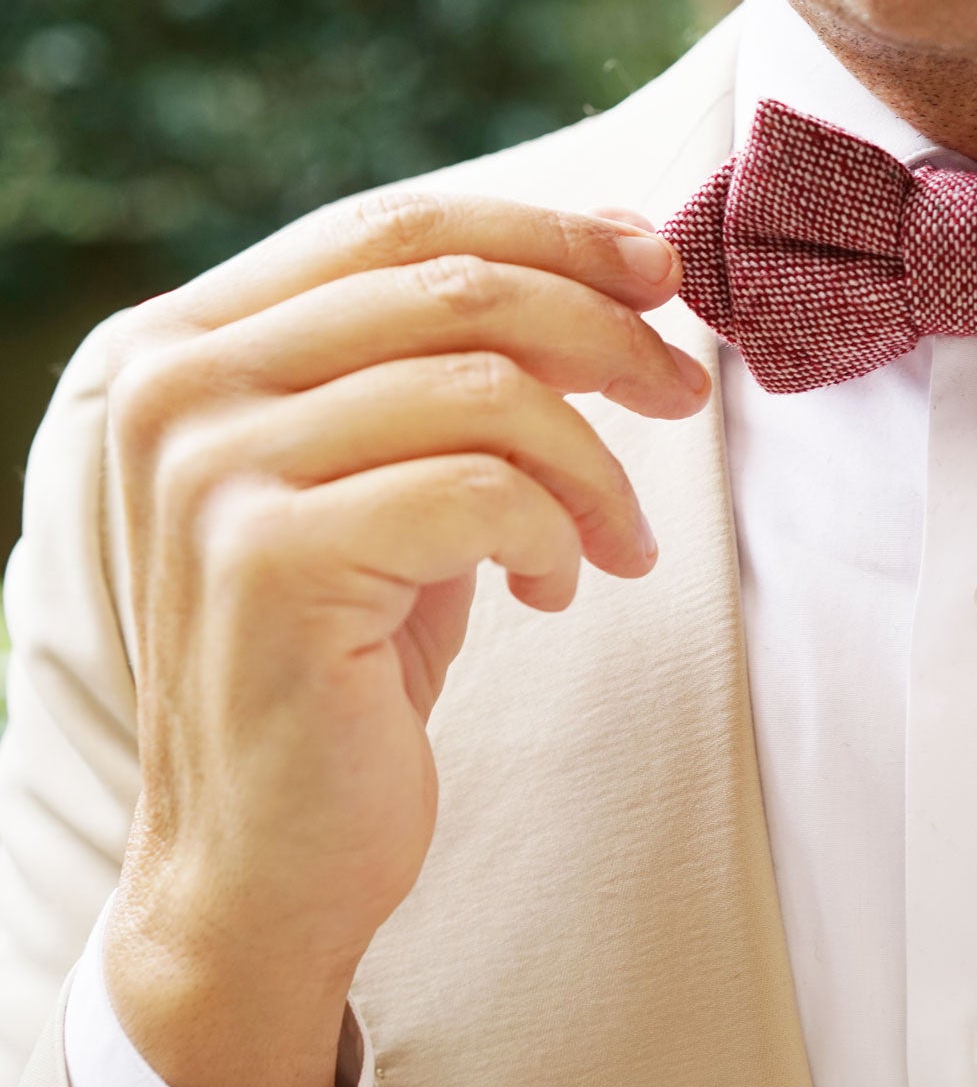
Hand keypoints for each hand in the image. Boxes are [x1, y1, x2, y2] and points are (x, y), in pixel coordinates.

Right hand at [94, 191, 706, 1086]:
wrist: (264, 860)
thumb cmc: (348, 664)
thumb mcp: (397, 485)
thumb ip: (458, 375)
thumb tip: (610, 269)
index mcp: (195, 346)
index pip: (399, 226)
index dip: (550, 231)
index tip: (658, 268)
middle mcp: (181, 389)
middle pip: (453, 285)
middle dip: (606, 330)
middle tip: (685, 391)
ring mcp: (213, 472)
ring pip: (487, 388)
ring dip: (596, 463)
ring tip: (621, 539)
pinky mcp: (273, 561)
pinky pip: (484, 491)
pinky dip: (558, 531)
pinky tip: (556, 588)